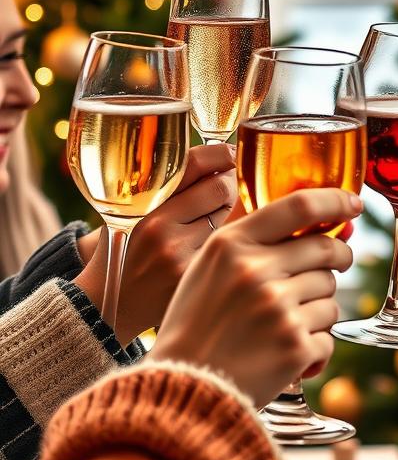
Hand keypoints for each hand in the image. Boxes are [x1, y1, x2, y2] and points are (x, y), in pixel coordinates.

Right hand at [74, 144, 237, 343]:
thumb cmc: (124, 249)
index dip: (221, 154)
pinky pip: (228, 247)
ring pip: (230, 218)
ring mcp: (177, 254)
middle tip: (226, 191)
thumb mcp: (129, 209)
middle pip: (221, 187)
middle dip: (229, 185)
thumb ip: (165, 184)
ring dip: (230, 216)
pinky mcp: (194, 277)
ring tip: (215, 222)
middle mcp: (157, 225)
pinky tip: (219, 250)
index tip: (230, 154)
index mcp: (139, 201)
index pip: (194, 162)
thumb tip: (221, 158)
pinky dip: (230, 244)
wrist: (106, 305)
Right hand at [148, 188, 361, 406]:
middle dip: (340, 256)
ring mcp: (277, 309)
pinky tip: (286, 354)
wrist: (182, 388)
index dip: (336, 200)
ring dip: (320, 309)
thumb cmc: (197, 326)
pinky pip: (329, 337)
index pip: (300, 206)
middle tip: (337, 263)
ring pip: (332, 295)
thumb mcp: (209, 268)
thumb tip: (324, 224)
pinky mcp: (294, 346)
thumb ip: (255, 243)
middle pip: (327, 249)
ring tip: (285, 324)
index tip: (354, 204)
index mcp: (231, 245)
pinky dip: (315, 347)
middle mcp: (255, 271)